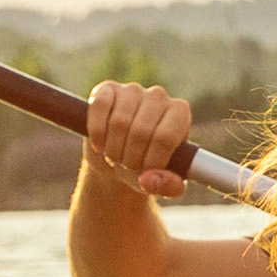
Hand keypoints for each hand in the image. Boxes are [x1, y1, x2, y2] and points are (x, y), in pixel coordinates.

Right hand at [84, 80, 198, 196]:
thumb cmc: (145, 169)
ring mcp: (132, 90)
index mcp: (179, 113)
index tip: (145, 172)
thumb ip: (167, 186)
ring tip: (116, 157)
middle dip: (130, 158)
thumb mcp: (161, 182)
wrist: (118, 159)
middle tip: (128, 166)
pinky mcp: (107, 90)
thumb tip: (150, 180)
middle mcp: (158, 96)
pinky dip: (97, 131)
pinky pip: (99, 106)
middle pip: (141, 131)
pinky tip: (99, 144)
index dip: (151, 161)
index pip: (165, 137)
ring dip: (113, 149)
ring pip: (119, 121)